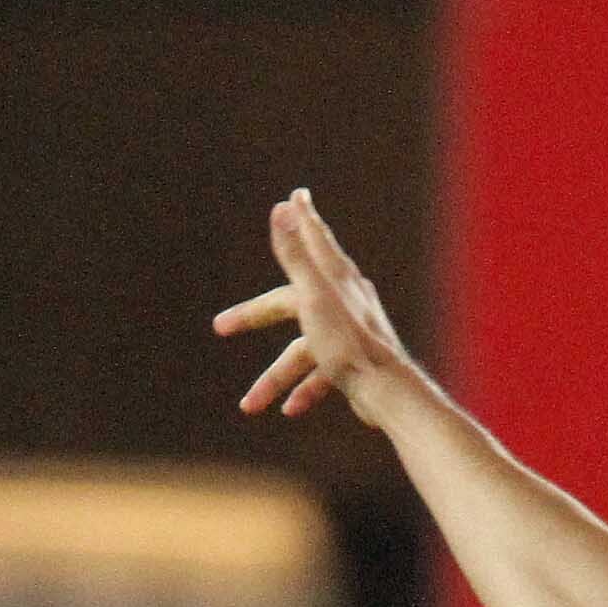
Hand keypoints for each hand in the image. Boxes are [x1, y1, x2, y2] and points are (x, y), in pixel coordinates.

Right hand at [213, 189, 413, 429]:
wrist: (387, 393)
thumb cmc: (348, 344)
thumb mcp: (312, 296)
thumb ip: (295, 255)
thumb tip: (281, 207)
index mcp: (334, 278)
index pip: (315, 239)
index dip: (302, 218)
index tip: (297, 195)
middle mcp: (344, 301)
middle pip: (288, 304)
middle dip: (255, 318)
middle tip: (220, 326)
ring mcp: (348, 333)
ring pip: (301, 352)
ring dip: (276, 379)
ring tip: (250, 404)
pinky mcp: (354, 363)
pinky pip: (321, 376)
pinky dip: (305, 390)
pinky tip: (290, 410)